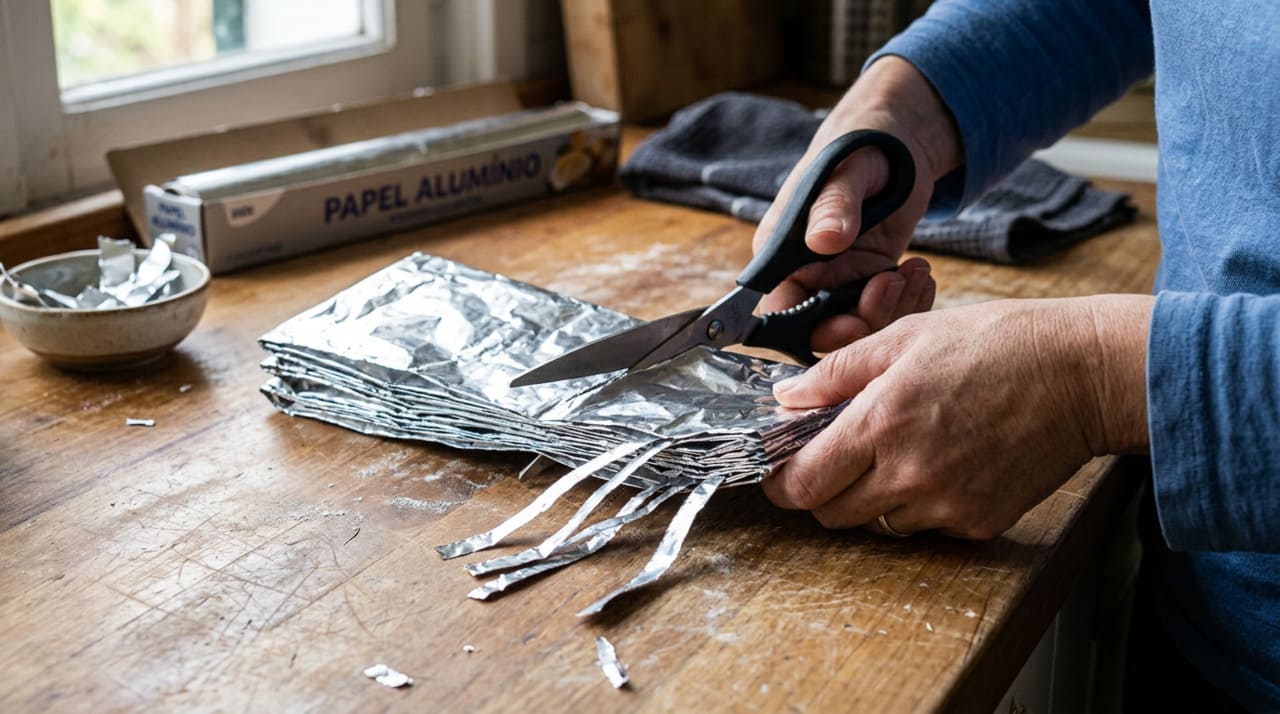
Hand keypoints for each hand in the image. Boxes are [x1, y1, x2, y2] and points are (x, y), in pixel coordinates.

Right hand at [752, 57, 962, 351]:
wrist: (895, 142)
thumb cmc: (859, 146)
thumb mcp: (847, 172)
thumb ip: (834, 207)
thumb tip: (822, 242)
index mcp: (779, 253)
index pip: (779, 313)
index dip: (811, 328)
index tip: (853, 320)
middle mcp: (804, 275)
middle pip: (821, 330)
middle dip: (862, 322)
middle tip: (893, 288)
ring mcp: (838, 281)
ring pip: (858, 326)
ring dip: (892, 310)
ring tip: (915, 271)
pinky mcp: (868, 281)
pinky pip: (884, 312)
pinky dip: (908, 301)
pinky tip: (921, 271)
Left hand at [762, 295, 1152, 537]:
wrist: (1083, 374)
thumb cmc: (998, 344)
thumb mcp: (906, 338)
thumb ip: (838, 373)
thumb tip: (789, 399)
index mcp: (881, 423)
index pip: (803, 482)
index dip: (782, 480)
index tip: (780, 469)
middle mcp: (908, 474)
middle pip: (832, 514)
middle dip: (822, 490)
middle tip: (836, 458)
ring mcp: (946, 505)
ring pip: (878, 522)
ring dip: (872, 497)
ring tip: (901, 451)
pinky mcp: (979, 523)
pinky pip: (927, 527)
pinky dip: (921, 504)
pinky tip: (943, 462)